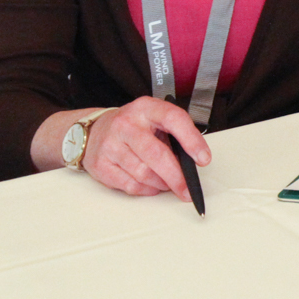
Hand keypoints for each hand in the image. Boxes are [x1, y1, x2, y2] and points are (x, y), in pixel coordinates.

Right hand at [82, 97, 211, 200]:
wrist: (94, 131)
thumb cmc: (133, 126)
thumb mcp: (154, 119)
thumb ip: (174, 135)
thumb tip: (193, 162)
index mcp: (146, 108)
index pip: (173, 119)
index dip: (192, 140)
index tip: (204, 159)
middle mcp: (126, 124)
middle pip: (156, 154)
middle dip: (176, 176)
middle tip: (188, 190)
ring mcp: (110, 145)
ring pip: (143, 174)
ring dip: (162, 184)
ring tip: (169, 184)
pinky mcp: (100, 165)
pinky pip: (129, 185)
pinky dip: (146, 190)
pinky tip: (152, 186)